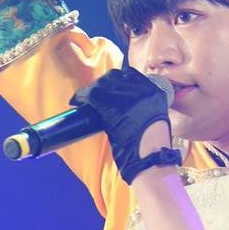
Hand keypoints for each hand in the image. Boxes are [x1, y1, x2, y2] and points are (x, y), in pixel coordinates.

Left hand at [70, 68, 180, 185]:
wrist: (152, 153)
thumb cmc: (153, 145)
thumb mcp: (153, 120)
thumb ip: (142, 110)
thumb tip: (126, 110)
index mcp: (153, 91)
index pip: (131, 76)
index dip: (117, 82)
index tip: (109, 88)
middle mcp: (141, 87)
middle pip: (115, 77)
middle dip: (103, 84)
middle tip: (95, 95)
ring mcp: (125, 93)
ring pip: (103, 84)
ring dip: (92, 90)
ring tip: (84, 99)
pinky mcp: (110, 102)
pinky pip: (91, 94)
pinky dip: (81, 97)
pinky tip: (75, 101)